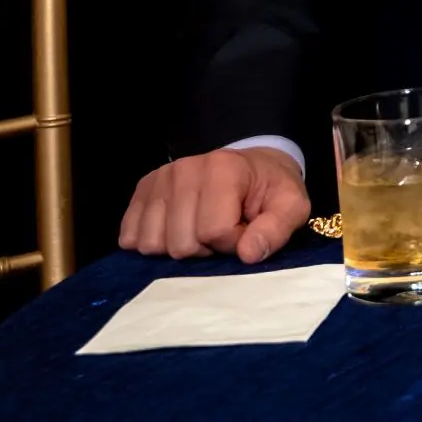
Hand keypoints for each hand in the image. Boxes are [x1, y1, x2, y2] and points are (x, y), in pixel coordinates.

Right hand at [118, 146, 310, 262]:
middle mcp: (184, 170)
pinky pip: (130, 236)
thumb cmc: (271, 190)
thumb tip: (247, 254)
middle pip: (180, 243)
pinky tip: (176, 232)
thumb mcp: (291, 206)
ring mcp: (158, 179)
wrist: (253, 166)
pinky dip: (153, 244)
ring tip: (200, 232)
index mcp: (222, 169)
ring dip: (178, 248)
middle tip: (222, 234)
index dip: (233, 243)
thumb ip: (276, 230)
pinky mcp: (142, 191)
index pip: (214, 231)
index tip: (244, 231)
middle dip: (205, 249)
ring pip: (152, 244)